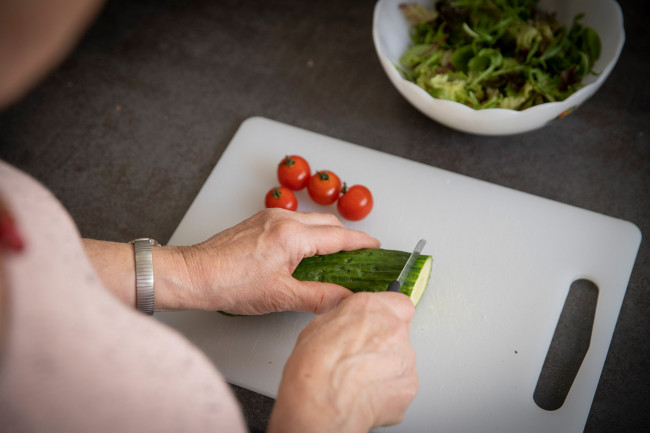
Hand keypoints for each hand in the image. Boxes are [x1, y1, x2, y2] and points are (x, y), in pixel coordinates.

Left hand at [170, 208, 379, 313]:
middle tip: (359, 256)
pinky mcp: (259, 220)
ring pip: (311, 220)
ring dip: (327, 234)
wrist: (194, 274)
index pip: (339, 236)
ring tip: (334, 256)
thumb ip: (319, 297)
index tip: (376, 248)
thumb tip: (346, 300)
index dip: (362, 243)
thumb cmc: (230, 284)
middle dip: (347, 237)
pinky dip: (308, 232)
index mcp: (292, 236)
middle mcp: (283, 219)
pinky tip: (305, 251)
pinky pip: (294, 221)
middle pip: (328, 222)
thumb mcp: (280, 296)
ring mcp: (270, 217)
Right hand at [268, 292, 417, 432]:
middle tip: (361, 358)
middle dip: (384, 344)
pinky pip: (400, 385)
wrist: (323, 403)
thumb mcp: (319, 326)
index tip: (378, 323)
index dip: (388, 315)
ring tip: (358, 380)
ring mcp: (406, 358)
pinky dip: (386, 390)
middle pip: (399, 333)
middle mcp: (394, 329)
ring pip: (400, 360)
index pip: (397, 303)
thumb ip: (346, 320)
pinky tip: (365, 395)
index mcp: (371, 308)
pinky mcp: (409, 386)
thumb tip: (349, 324)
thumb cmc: (314, 367)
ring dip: (385, 368)